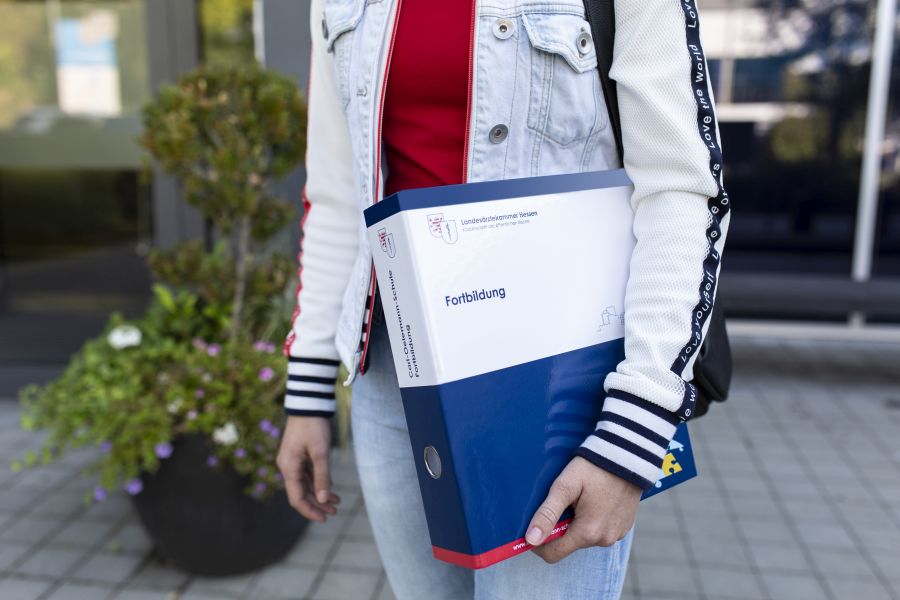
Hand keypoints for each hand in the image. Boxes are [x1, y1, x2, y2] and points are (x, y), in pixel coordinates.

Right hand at [276, 416, 340, 521]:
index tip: (325, 519)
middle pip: (301, 493)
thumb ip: (322, 476)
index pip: (297, 498)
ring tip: (337, 502)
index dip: (310, 511)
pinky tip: (331, 487)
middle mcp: (287, 467)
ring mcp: (292, 461)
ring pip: (305, 484)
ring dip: (319, 494)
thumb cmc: (313, 426)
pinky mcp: (298, 455)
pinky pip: (306, 474)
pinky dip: (318, 482)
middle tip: (335, 512)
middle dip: (317, 504)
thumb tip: (323, 499)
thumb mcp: (320, 452)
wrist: (308, 404)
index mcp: (289, 468)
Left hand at [526, 456, 640, 562]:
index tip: (533, 524)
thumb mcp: (565, 486)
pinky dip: (591, 520)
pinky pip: (599, 531)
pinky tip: (593, 500)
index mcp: (588, 533)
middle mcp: (604, 540)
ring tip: (579, 498)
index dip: (537, 543)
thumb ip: (547, 514)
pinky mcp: (623, 528)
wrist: (628, 456)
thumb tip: (530, 539)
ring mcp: (616, 535)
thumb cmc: (594, 468)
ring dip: (575, 523)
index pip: (552, 554)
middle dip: (558, 527)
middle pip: (568, 544)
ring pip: (583, 537)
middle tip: (560, 501)